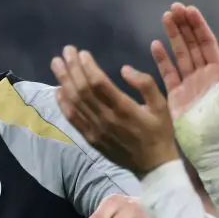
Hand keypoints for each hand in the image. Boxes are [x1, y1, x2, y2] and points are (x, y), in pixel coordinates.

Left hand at [51, 46, 179, 176]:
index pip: (98, 83)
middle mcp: (106, 118)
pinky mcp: (91, 138)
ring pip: (74, 102)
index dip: (87, 66)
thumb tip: (125, 69)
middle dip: (72, 68)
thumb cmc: (159, 131)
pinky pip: (73, 119)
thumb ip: (145, 84)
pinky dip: (63, 104)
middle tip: (65, 51)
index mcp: (125, 108)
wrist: (153, 166)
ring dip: (64, 81)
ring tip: (56, 64)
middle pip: (82, 90)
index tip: (82, 53)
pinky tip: (58, 90)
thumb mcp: (161, 105)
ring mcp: (96, 130)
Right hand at [150, 2, 218, 119]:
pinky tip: (155, 44)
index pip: (207, 42)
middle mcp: (202, 73)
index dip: (198, 25)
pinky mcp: (174, 93)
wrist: (208, 146)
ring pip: (179, 53)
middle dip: (184, 25)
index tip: (189, 10)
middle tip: (173, 8)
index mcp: (218, 71)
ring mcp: (187, 82)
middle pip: (191, 43)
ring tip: (165, 18)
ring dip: (173, 36)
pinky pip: (167, 72)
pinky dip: (161, 58)